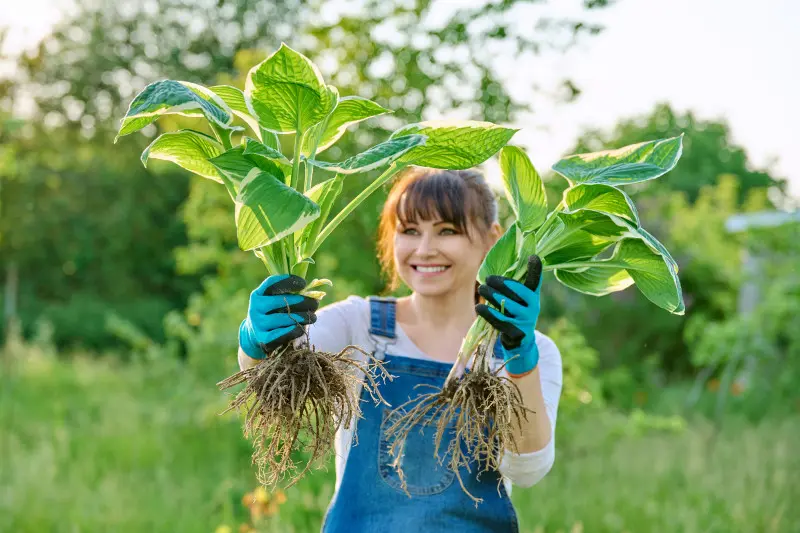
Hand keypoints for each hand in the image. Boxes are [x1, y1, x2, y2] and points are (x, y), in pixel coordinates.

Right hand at [239, 274, 318, 358]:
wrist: (257, 335)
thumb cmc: (273, 313)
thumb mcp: (275, 301)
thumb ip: (289, 294)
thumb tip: (312, 293)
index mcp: (258, 294)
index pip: (271, 284)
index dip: (288, 281)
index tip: (303, 283)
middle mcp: (255, 308)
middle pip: (279, 301)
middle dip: (301, 301)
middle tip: (315, 303)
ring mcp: (258, 324)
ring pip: (282, 318)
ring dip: (301, 317)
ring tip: (313, 317)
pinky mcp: (263, 339)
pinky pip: (280, 334)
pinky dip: (293, 331)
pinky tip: (302, 328)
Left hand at [475, 255, 542, 377]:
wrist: (519, 343)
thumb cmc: (512, 315)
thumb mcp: (515, 300)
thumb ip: (509, 288)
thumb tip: (490, 272)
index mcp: (533, 296)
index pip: (535, 281)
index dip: (535, 269)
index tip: (533, 257)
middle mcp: (533, 307)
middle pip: (517, 291)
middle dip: (501, 283)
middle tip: (487, 279)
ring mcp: (526, 320)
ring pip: (508, 305)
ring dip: (492, 296)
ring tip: (481, 289)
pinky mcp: (517, 333)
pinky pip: (500, 321)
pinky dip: (488, 314)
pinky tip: (479, 308)